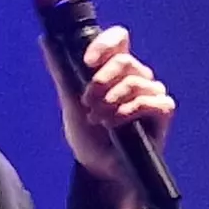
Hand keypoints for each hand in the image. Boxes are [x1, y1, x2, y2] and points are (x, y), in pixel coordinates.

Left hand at [50, 26, 175, 208]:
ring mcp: (151, 94)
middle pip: (125, 60)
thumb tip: (45, 40)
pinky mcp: (162, 112)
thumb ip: (62, 72)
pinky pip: (151, 101)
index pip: (119, 39)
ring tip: (98, 119)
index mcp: (116, 70)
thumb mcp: (70, 102)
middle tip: (87, 102)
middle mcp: (137, 77)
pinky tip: (114, 124)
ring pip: (136, 81)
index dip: (105, 44)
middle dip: (101, 81)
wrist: (99, 170)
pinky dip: (129, 111)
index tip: (88, 62)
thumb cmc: (89, 137)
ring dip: (111, 101)